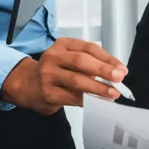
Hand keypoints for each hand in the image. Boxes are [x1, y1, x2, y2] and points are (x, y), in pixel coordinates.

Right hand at [0, 38, 126, 115]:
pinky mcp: (48, 93)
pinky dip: (87, 101)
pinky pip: (72, 97)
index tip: (122, 69)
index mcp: (63, 44)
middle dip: (103, 70)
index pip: (89, 48)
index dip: (107, 58)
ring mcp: (48, 75)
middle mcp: (54, 57)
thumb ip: (89, 62)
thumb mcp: (68, 58)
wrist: (27, 85)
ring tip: (113, 94)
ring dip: (97, 88)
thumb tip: (117, 72)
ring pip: (76, 81)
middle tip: (119, 78)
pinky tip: (99, 103)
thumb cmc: (55, 70)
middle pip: (81, 61)